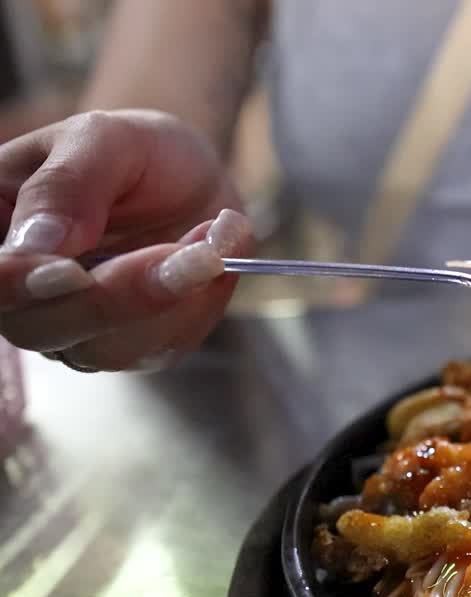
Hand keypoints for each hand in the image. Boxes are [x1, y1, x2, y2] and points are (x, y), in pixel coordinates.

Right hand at [0, 109, 254, 370]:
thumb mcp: (102, 140)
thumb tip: (38, 246)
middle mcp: (22, 294)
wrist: (186, 175)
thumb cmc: (132, 151)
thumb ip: (66, 186)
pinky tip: (218, 252)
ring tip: (214, 237)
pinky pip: (160, 347)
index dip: (16, 285)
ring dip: (170, 299)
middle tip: (189, 251)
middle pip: (41, 327)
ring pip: (107, 349)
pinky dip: (198, 302)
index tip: (69, 271)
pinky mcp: (133, 344)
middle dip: (117, 295)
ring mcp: (76, 327)